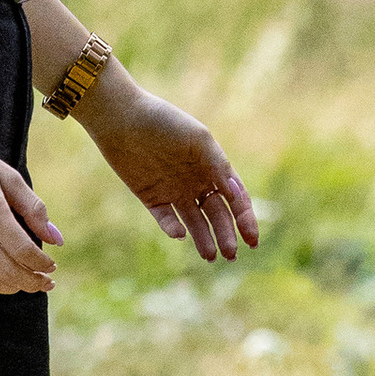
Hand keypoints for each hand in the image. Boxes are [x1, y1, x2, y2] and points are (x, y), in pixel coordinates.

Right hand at [0, 135, 60, 296]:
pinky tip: (2, 281)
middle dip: (32, 282)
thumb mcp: (9, 176)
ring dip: (12, 287)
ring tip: (28, 283)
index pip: (22, 250)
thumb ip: (34, 208)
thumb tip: (57, 240)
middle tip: (46, 282)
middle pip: (6, 270)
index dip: (42, 264)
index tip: (52, 266)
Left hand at [81, 73, 258, 261]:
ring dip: (204, 239)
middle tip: (231, 254)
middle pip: (217, 214)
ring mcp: (174, 190)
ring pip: (194, 221)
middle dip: (226, 234)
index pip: (235, 198)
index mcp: (213, 166)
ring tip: (210, 256)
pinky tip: (179, 234)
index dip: (245, 219)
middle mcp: (196, 181)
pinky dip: (173, 228)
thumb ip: (219, 166)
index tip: (252, 240)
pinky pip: (166, 218)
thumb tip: (237, 194)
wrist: (122, 118)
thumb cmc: (165, 123)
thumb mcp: (199, 140)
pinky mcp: (152, 197)